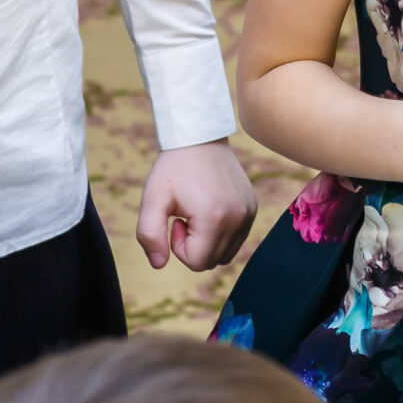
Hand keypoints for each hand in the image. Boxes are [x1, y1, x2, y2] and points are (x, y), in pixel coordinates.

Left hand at [136, 140, 256, 270]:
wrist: (199, 137)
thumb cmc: (173, 169)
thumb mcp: (152, 200)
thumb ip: (149, 235)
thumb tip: (159, 265)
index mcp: (214, 220)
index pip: (197, 263)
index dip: (179, 247)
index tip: (176, 220)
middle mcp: (238, 219)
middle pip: (212, 261)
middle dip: (193, 245)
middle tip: (185, 215)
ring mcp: (249, 214)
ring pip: (226, 254)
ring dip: (207, 241)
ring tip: (197, 213)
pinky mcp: (252, 208)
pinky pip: (237, 239)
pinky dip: (221, 233)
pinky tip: (209, 208)